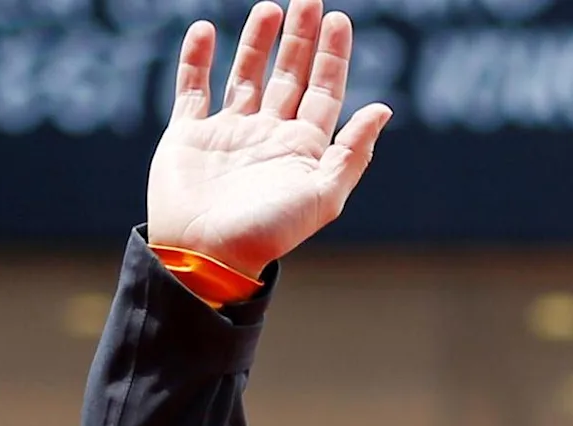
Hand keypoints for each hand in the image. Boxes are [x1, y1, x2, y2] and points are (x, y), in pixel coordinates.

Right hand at [145, 0, 390, 278]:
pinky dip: (196, 59)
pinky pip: (193, 88)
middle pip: (290, 75)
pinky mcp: (189, 134)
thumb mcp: (322, 195)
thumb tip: (383, 108)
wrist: (205, 254)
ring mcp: (229, 133)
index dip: (332, 56)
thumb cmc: (267, 231)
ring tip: (270, 7)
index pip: (324, 91)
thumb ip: (352, 152)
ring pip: (246, 75)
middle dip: (301, 39)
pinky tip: (204, 30)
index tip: (338, 19)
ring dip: (257, 42)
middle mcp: (269, 135)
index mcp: (303, 148)